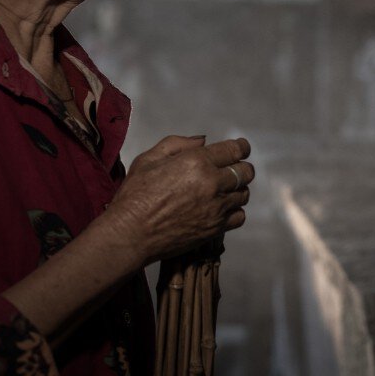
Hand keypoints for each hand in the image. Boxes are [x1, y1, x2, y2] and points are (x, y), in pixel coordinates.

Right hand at [105, 135, 254, 264]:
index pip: (235, 150)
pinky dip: (234, 211)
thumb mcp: (149, 159)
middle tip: (231, 169)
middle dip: (241, 167)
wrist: (129, 235)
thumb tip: (204, 141)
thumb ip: (178, 143)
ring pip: (243, 194)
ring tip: (224, 191)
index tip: (241, 149)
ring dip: (237, 190)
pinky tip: (221, 209)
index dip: (241, 147)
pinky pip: (239, 217)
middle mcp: (212, 183)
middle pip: (245, 171)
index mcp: (197, 161)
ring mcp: (216, 208)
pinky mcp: (215, 229)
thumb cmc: (134, 195)